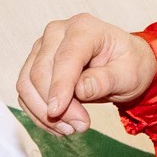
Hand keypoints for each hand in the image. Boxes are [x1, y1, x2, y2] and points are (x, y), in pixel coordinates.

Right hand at [16, 14, 156, 136]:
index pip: (64, 58)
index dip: (59, 86)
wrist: (123, 64)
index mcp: (84, 28)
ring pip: (26, 84)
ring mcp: (42, 48)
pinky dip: (38, 113)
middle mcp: (57, 33)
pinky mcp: (34, 65)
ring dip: (42, 112)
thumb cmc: (129, 64)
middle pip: (40, 72)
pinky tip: (59, 124)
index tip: (57, 112)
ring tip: (70, 128)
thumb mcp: (130, 74)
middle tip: (80, 126)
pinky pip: (26, 93)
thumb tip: (81, 89)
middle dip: (54, 105)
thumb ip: (106, 80)